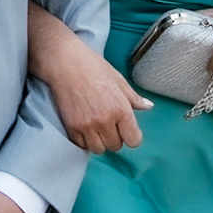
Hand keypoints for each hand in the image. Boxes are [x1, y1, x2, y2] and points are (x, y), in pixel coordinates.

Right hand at [48, 35, 149, 152]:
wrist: (64, 62)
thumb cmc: (92, 67)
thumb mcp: (118, 79)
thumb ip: (134, 98)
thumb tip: (148, 106)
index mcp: (121, 109)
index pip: (134, 140)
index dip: (132, 136)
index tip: (127, 130)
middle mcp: (105, 121)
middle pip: (116, 146)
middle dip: (115, 137)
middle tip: (109, 123)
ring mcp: (87, 126)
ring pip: (99, 149)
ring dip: (99, 140)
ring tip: (96, 125)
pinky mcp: (71, 128)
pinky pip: (82, 146)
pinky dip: (84, 140)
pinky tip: (84, 126)